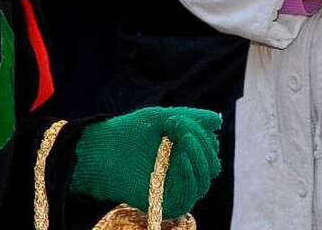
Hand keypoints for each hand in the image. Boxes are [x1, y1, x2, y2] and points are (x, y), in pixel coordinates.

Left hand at [71, 107, 221, 218]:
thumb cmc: (129, 132)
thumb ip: (191, 118)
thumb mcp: (163, 118)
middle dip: (202, 144)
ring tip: (183, 140)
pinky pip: (190, 196)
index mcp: (184, 152)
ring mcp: (175, 188)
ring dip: (200, 158)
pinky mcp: (165, 203)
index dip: (202, 134)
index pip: (211, 149)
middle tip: (182, 129)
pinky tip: (182, 159)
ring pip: (205, 181)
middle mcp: (183, 172)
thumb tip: (218, 121)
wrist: (102, 150)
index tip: (179, 120)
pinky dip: (191, 177)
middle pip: (211, 165)